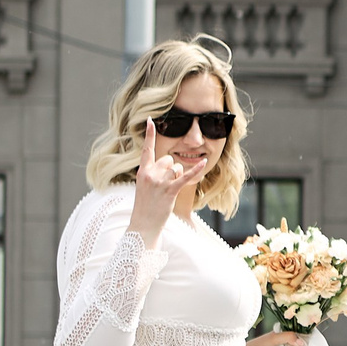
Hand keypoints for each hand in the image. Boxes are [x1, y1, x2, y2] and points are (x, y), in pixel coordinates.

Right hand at [128, 119, 201, 243]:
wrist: (143, 225)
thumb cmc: (145, 207)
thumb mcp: (144, 187)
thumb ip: (153, 174)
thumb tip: (170, 165)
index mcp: (143, 172)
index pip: (146, 149)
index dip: (149, 134)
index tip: (150, 120)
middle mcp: (149, 174)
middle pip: (169, 159)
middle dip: (172, 169)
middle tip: (165, 186)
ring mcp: (159, 182)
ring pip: (177, 168)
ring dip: (177, 177)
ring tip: (168, 192)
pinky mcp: (169, 191)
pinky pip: (185, 177)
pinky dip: (195, 171)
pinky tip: (204, 163)